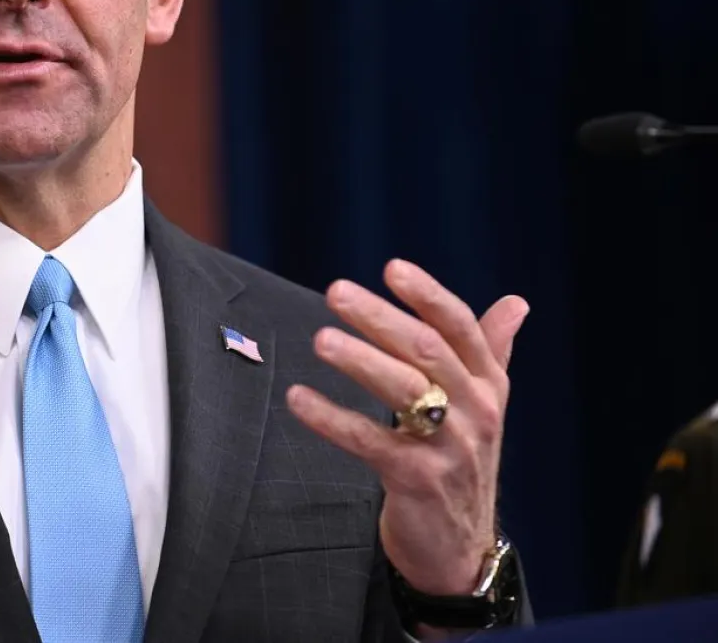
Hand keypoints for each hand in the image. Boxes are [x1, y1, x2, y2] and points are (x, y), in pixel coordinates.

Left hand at [284, 259, 528, 596]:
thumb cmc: (462, 460)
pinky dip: (331, 418)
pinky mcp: (418, 480)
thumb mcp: (483, 405)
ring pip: (405, 391)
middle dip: (380, 318)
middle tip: (336, 292)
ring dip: (359, 360)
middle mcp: (475, 411)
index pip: (461, 328)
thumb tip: (517, 302)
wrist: (461, 546)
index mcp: (487, 385)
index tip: (392, 267)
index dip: (428, 295)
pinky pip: (370, 442)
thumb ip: (492, 350)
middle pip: (427, 351)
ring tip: (320, 340)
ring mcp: (450, 447)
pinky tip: (298, 399)